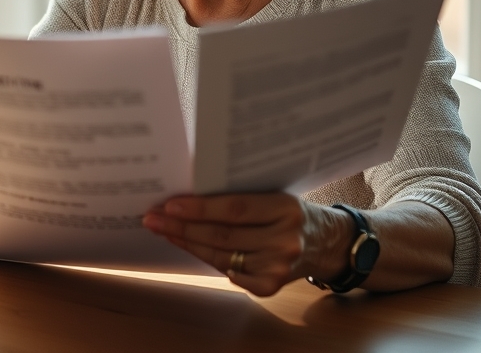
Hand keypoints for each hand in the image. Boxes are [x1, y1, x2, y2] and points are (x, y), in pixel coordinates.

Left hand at [143, 193, 346, 295]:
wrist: (328, 243)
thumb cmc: (292, 212)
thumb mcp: (276, 194)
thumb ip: (243, 196)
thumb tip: (191, 195)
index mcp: (285, 208)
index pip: (234, 209)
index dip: (199, 208)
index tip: (169, 204)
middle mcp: (284, 239)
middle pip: (222, 236)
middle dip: (182, 226)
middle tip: (152, 218)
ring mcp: (278, 266)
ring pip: (220, 256)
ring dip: (188, 243)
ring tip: (164, 230)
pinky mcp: (272, 286)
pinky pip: (230, 274)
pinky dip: (210, 261)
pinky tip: (192, 247)